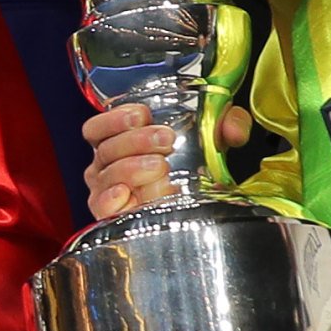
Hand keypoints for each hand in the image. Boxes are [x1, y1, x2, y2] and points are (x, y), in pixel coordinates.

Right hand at [81, 103, 251, 218]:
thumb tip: (234, 130)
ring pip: (107, 175)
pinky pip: (102, 207)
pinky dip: (111, 199)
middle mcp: (106, 165)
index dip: (114, 118)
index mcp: (118, 140)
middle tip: (165, 139)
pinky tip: (126, 193)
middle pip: (106, 148)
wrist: (198, 202)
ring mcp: (106, 191)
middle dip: (135, 141)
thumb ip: (227, 124)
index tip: (142, 115)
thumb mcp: (212, 137)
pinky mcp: (113, 216)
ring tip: (159, 165)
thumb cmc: (192, 162)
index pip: (97, 127)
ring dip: (131, 167)